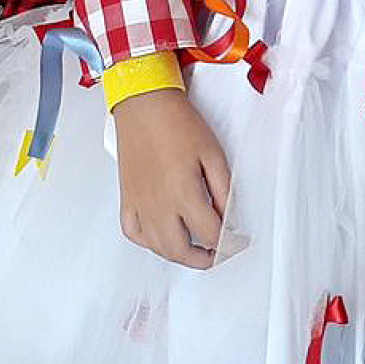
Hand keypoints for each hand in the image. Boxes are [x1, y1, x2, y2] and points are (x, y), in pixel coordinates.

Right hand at [112, 88, 231, 268]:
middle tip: (218, 253)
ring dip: (179, 255)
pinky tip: (162, 236)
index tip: (237, 241)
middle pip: (181, 250)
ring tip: (195, 248)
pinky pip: (134, 233)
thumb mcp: (213, 154)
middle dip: (204, 259)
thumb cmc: (177, 122)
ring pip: (157, 248)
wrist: (144, 104)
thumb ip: (224, 190)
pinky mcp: (127, 199)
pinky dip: (149, 242)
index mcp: (183, 192)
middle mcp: (158, 204)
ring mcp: (139, 204)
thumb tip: (230, 217)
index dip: (229, 243)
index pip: (210, 234)